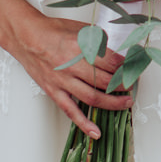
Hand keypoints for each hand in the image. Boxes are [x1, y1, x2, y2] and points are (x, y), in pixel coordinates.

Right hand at [8, 13, 132, 137]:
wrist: (26, 37)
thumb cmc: (53, 31)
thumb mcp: (81, 29)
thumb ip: (99, 41)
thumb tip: (117, 54)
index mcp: (80, 47)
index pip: (110, 61)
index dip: (126, 67)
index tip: (134, 69)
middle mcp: (71, 65)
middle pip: (104, 80)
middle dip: (123, 85)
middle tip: (133, 86)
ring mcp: (62, 81)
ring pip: (92, 97)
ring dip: (112, 103)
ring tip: (126, 103)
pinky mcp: (53, 91)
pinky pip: (70, 111)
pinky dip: (84, 123)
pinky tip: (96, 133)